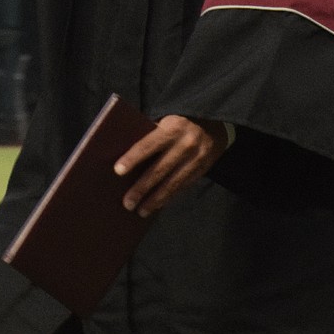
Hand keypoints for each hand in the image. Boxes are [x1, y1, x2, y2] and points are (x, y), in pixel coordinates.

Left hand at [114, 115, 228, 217]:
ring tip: (140, 211)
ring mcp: (196, 159)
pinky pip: (181, 187)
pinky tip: (156, 205)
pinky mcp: (202, 171)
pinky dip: (167, 198)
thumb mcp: (167, 121)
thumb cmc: (180, 122)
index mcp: (172, 128)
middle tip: (127, 203)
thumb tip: (126, 155)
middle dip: (142, 188)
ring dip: (154, 200)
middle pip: (159, 169)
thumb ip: (152, 135)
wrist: (215, 125)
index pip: (148, 145)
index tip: (118, 171)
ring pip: (171, 184)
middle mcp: (185, 144)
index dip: (133, 158)